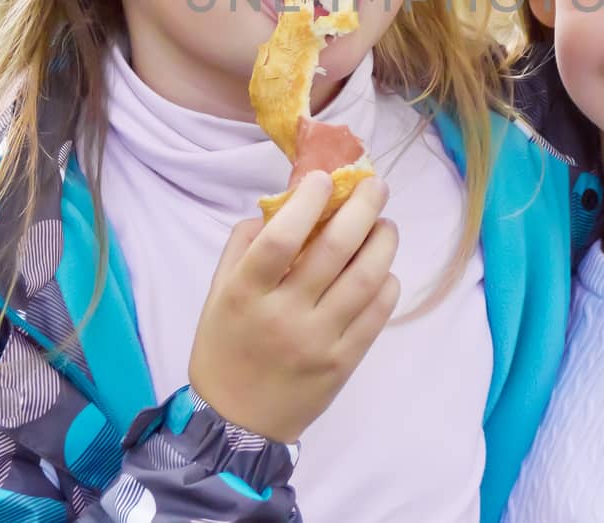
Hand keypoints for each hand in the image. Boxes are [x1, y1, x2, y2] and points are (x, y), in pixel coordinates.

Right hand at [187, 172, 400, 443]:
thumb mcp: (217, 294)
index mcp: (245, 294)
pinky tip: (383, 268)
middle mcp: (283, 315)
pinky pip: (377, 313)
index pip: (281, 239)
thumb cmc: (225, 348)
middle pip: (334, 250)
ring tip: (386, 224)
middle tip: (375, 187)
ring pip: (365, 279)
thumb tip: (286, 205)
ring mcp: (318, 341)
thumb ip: (244, 246)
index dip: (307, 202)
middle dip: (362, 208)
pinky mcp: (344, 362)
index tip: (324, 178)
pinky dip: (387, 282)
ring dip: (383, 242)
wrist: (237, 425)